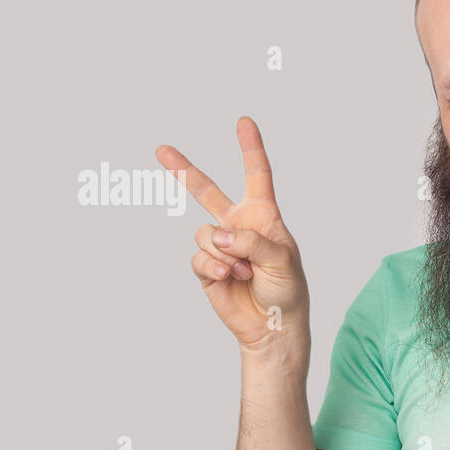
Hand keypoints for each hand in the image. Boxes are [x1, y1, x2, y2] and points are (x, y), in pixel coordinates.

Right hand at [156, 117, 308, 354]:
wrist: (272, 327)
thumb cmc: (288, 291)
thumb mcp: (283, 261)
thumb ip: (252, 241)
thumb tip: (218, 235)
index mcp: (263, 217)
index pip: (257, 176)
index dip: (250, 148)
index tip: (244, 122)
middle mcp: (238, 227)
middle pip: (206, 191)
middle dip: (183, 170)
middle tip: (162, 150)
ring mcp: (219, 247)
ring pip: (205, 233)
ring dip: (226, 253)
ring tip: (245, 272)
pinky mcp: (206, 268)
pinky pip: (200, 257)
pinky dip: (215, 267)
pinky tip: (230, 278)